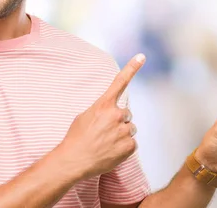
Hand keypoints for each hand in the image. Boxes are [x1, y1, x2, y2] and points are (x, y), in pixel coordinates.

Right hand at [55, 54, 144, 179]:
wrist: (74, 160)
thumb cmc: (76, 138)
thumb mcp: (85, 116)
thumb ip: (102, 110)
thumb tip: (110, 113)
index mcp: (104, 105)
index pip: (120, 82)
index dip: (132, 68)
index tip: (142, 56)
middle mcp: (116, 115)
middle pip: (127, 115)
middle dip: (119, 122)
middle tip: (104, 133)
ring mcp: (124, 131)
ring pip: (130, 129)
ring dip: (122, 135)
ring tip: (106, 143)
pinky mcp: (129, 146)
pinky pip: (132, 143)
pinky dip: (124, 148)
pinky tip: (111, 151)